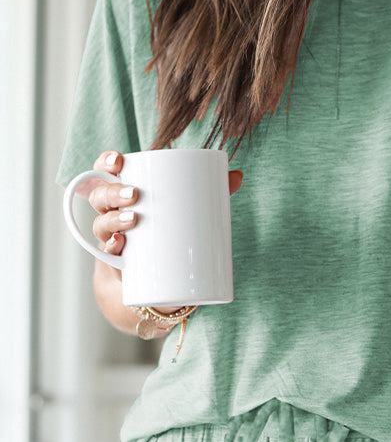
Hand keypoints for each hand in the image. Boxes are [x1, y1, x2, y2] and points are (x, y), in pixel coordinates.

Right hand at [90, 148, 244, 311]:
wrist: (158, 280)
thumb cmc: (171, 233)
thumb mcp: (188, 211)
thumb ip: (211, 192)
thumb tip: (238, 175)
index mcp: (124, 193)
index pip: (105, 170)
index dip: (106, 162)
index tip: (119, 161)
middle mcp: (111, 213)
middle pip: (101, 196)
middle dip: (113, 192)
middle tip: (134, 194)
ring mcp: (111, 238)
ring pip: (101, 223)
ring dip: (113, 219)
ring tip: (133, 220)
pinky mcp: (118, 263)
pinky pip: (106, 254)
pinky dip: (111, 248)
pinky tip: (117, 245)